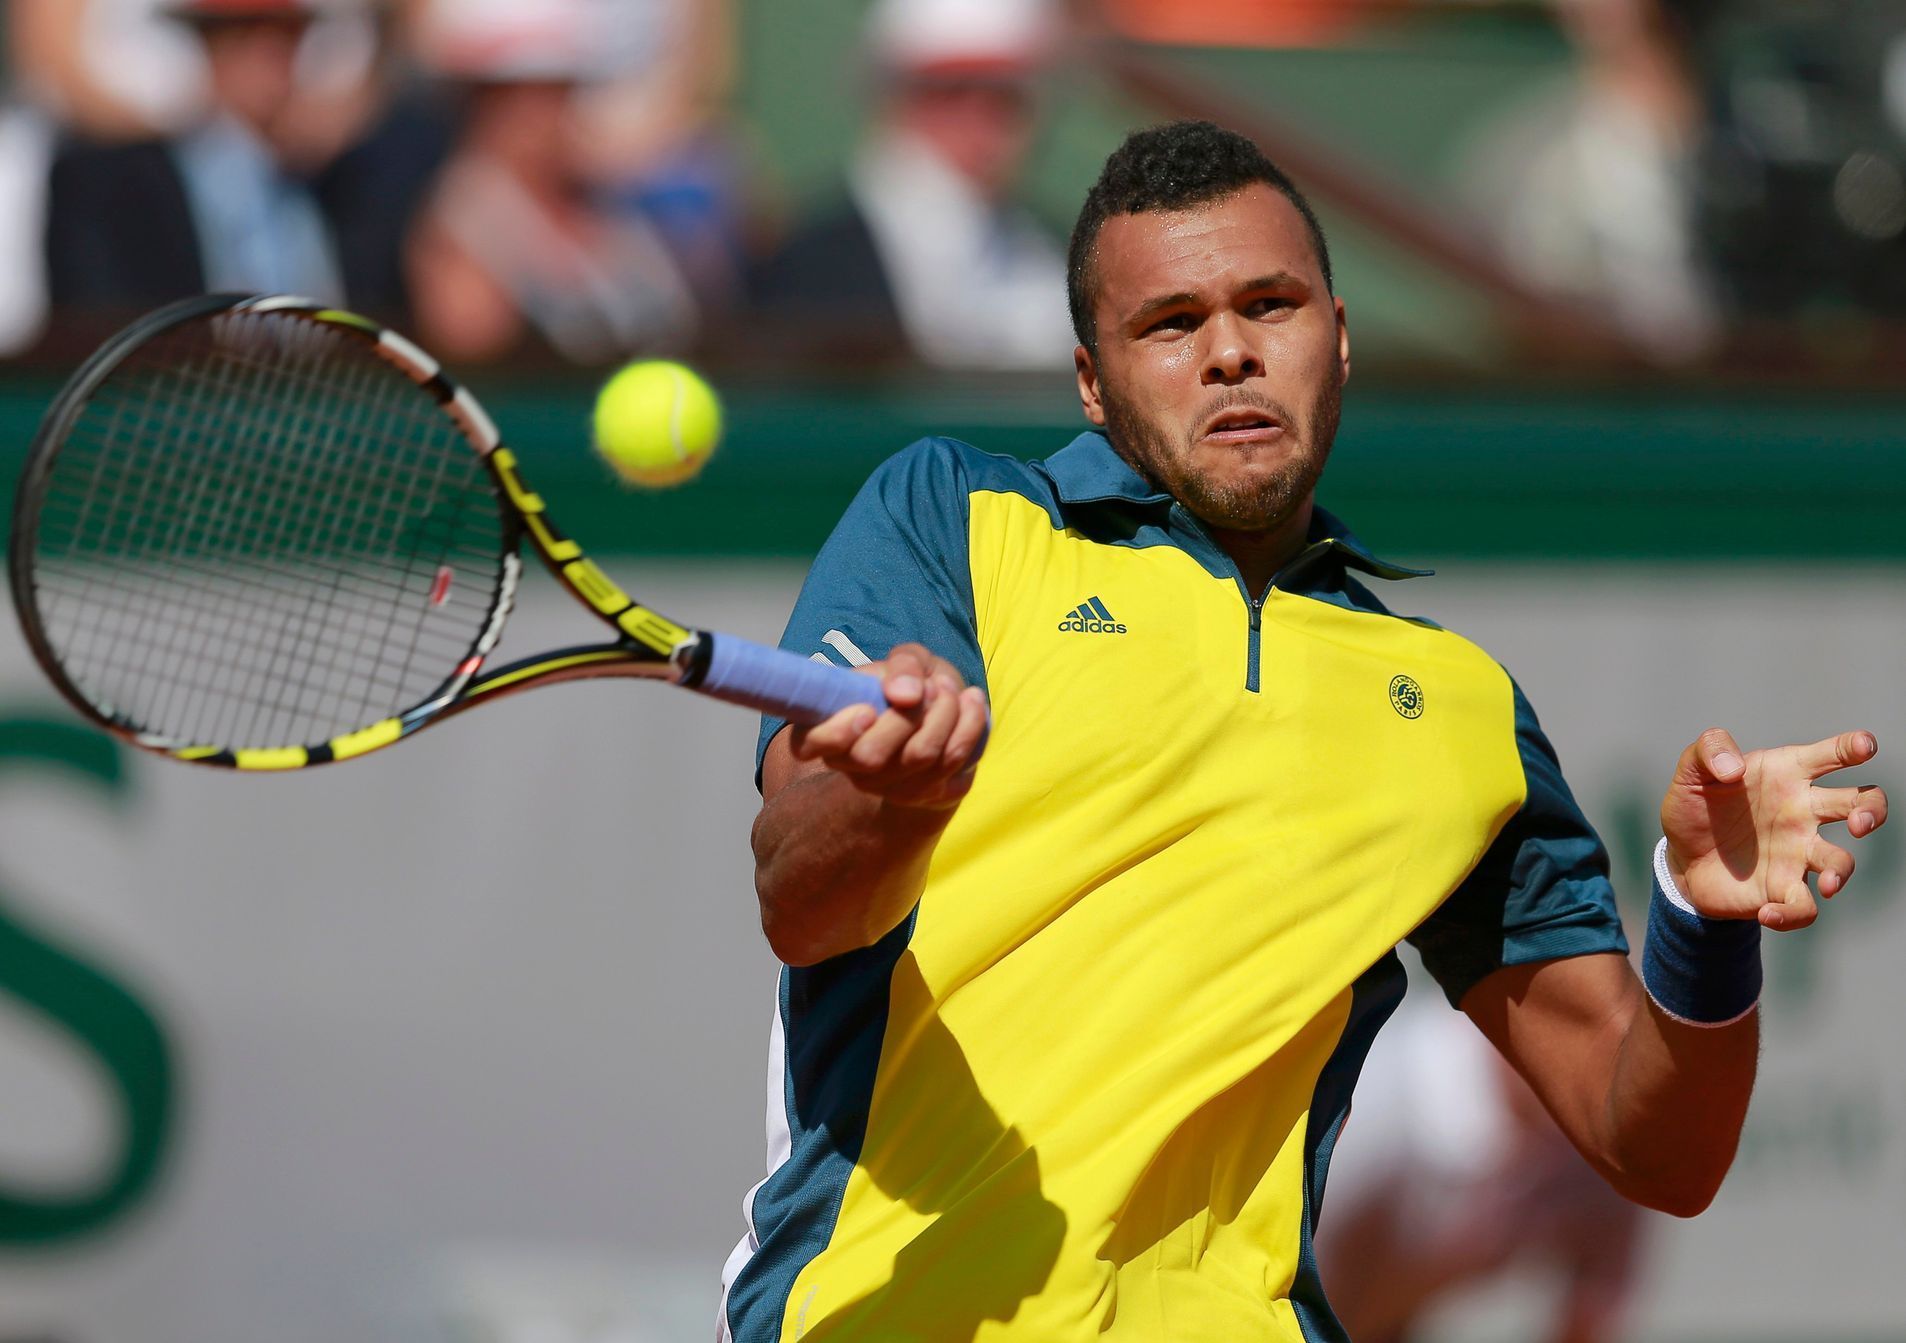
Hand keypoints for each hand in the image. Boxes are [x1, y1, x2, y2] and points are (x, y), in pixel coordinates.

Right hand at [788, 642, 988, 809]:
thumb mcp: (907, 660)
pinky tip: (972, 703)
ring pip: (918, 757)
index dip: (834, 733)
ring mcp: (889, 787)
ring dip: (946, 713)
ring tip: (953, 689)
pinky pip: (951, 763)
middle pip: (871, 755)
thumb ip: (903, 665)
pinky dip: (969, 725)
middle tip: (932, 686)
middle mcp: (852, 765)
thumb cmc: (913, 685)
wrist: (945, 717)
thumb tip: (905, 694)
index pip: (807, 746)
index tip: (867, 709)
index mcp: (829, 729)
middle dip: (910, 714)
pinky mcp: (927, 795)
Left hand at [1660, 728, 1888, 930]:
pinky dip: (1792, 915)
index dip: (1853, 747)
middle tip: (1860, 823)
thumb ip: (1708, 750)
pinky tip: (1766, 913)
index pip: (1832, 755)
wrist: (1681, 858)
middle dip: (1872, 811)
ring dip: (1841, 873)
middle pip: (1860, 805)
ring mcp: (1799, 852)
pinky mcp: (1783, 889)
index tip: (1865, 746)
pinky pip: (1805, 908)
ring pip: (1842, 863)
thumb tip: (1733, 767)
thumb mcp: (1691, 772)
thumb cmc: (1696, 807)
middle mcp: (1803, 812)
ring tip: (1827, 884)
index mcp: (1787, 775)